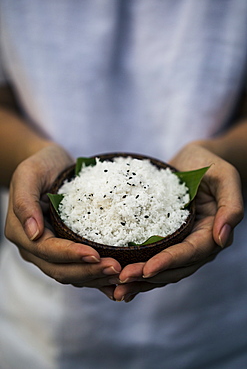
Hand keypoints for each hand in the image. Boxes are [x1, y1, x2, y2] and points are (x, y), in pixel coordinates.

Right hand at [5, 144, 120, 298]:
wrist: (51, 165)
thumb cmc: (41, 165)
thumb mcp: (29, 174)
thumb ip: (25, 202)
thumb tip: (33, 234)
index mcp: (21, 232)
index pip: (48, 251)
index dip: (72, 256)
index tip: (96, 255)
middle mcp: (34, 247)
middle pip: (60, 270)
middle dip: (88, 272)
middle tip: (116, 268)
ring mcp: (48, 252)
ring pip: (71, 275)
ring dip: (95, 278)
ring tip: (120, 276)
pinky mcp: (64, 250)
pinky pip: (79, 269)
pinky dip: (96, 278)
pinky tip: (115, 282)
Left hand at [113, 143, 243, 301]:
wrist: (195, 159)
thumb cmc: (210, 164)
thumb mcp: (225, 177)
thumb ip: (231, 206)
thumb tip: (222, 238)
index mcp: (212, 233)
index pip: (190, 253)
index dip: (169, 262)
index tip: (146, 269)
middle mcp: (197, 243)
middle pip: (174, 268)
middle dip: (148, 276)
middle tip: (122, 281)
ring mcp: (181, 242)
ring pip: (163, 269)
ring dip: (141, 280)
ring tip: (116, 288)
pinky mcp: (166, 238)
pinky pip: (153, 257)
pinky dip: (138, 268)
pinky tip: (119, 276)